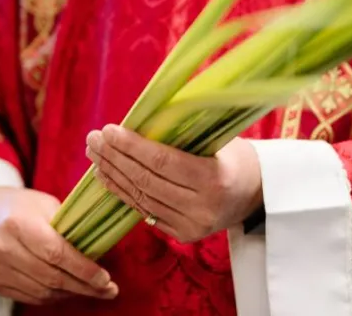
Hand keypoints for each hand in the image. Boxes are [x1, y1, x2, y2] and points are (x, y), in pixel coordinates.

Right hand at [0, 187, 118, 304]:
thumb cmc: (24, 206)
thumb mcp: (47, 205)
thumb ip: (69, 227)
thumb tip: (99, 252)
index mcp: (18, 223)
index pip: (56, 253)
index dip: (83, 269)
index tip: (105, 279)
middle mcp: (3, 248)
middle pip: (51, 277)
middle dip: (84, 286)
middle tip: (108, 290)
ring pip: (42, 291)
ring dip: (71, 293)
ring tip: (93, 290)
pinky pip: (30, 296)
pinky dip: (53, 296)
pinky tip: (69, 290)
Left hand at [86, 125, 262, 242]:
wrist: (257, 194)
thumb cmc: (236, 157)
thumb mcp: (220, 139)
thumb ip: (185, 133)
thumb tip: (142, 117)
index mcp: (215, 179)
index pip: (163, 162)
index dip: (132, 146)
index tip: (110, 130)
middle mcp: (202, 207)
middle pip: (147, 181)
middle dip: (116, 158)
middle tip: (94, 138)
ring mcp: (192, 226)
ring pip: (141, 199)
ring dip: (113, 175)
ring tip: (95, 154)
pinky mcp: (183, 235)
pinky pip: (145, 211)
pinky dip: (122, 193)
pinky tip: (106, 176)